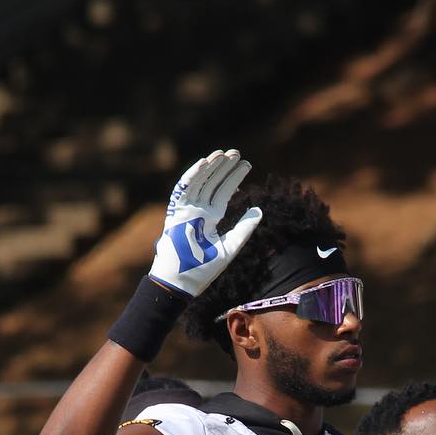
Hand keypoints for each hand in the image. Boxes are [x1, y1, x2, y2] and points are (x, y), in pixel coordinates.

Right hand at [147, 148, 258, 298]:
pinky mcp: (176, 213)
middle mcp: (198, 212)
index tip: (246, 164)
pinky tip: (205, 162)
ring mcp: (186, 211)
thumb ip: (244, 228)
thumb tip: (260, 210)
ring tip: (225, 154)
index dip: (234, 178)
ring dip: (211, 167)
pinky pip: (183, 190)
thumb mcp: (230, 246)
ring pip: (199, 182)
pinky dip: (192, 176)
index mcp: (210, 219)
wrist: (181, 281)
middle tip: (237, 153)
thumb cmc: (203, 269)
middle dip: (224, 168)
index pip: (223, 193)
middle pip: (212, 183)